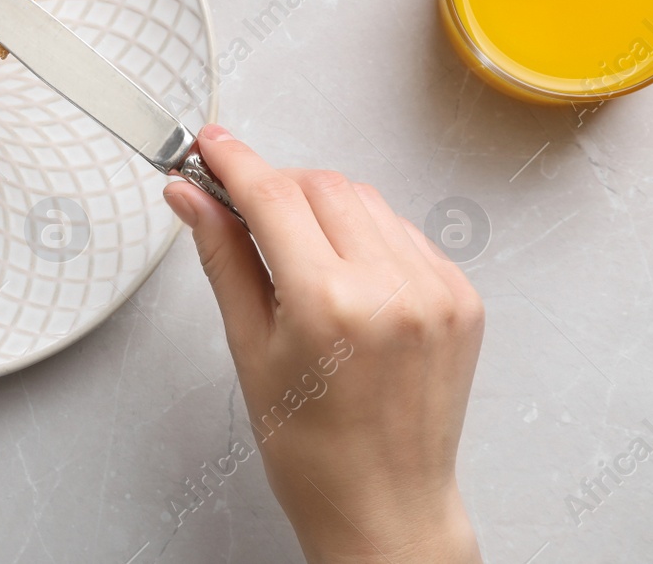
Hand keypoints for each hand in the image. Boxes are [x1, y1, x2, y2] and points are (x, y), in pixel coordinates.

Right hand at [164, 126, 484, 563]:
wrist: (385, 506)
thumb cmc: (312, 450)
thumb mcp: (248, 347)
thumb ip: (223, 256)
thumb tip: (191, 197)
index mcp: (329, 304)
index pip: (271, 195)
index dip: (233, 161)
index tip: (209, 147)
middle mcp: (391, 289)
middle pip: (320, 185)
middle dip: (274, 185)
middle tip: (238, 204)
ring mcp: (436, 290)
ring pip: (365, 199)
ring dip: (321, 205)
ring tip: (294, 252)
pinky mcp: (462, 297)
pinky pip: (404, 231)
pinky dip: (366, 234)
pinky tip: (343, 272)